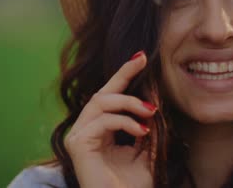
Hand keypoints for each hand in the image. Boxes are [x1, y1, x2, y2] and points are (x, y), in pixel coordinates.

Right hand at [64, 51, 156, 187]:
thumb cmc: (133, 185)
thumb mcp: (147, 151)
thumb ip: (148, 127)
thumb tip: (154, 104)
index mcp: (102, 130)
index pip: (111, 97)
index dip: (124, 75)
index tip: (141, 57)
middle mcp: (87, 130)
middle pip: (102, 93)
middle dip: (124, 74)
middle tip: (143, 62)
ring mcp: (80, 136)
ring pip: (101, 102)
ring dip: (129, 102)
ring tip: (150, 111)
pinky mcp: (78, 144)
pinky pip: (102, 120)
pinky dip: (125, 121)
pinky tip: (142, 130)